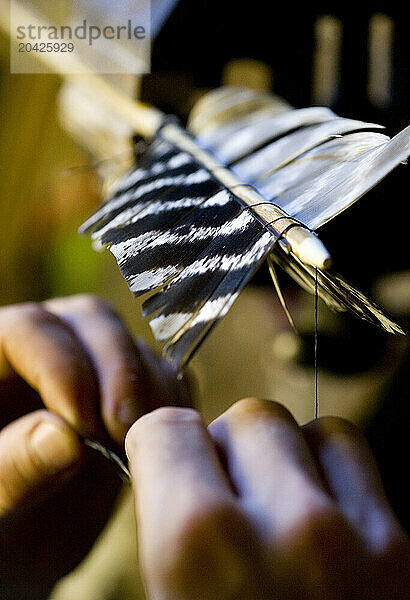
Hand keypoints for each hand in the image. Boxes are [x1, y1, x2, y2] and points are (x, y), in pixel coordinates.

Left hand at [0, 294, 189, 598]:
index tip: (80, 421)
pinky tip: (166, 440)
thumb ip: (11, 469)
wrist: (18, 554)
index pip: (28, 328)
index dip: (60, 363)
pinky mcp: (125, 401)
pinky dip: (172, 402)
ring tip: (145, 442)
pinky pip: (161, 378)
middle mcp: (44, 355)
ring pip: (132, 346)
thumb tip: (65, 437)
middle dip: (117, 367)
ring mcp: (89, 374)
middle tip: (123, 425)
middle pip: (90, 321)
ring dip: (150, 388)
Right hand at [126, 398, 409, 599]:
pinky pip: (353, 454)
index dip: (161, 447)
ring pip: (306, 425)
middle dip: (226, 448)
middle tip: (224, 492)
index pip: (168, 428)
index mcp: (199, 546)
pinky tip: (318, 508)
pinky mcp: (397, 547)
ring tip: (274, 502)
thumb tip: (170, 466)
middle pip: (245, 416)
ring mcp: (352, 535)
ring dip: (284, 452)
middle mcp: (284, 527)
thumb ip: (166, 525)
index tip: (166, 462)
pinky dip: (331, 465)